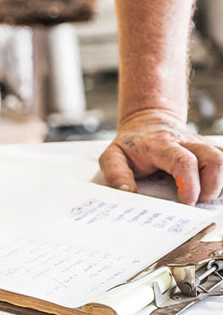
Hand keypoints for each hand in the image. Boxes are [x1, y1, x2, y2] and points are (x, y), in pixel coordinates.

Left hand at [99, 109, 222, 204]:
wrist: (148, 123)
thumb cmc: (132, 145)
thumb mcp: (113, 156)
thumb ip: (116, 174)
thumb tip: (127, 193)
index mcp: (161, 145)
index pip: (183, 161)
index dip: (189, 185)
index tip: (186, 202)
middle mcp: (187, 143)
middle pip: (215, 160)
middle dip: (212, 187)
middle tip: (196, 202)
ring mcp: (203, 146)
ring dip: (222, 185)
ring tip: (205, 197)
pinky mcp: (212, 151)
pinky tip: (216, 191)